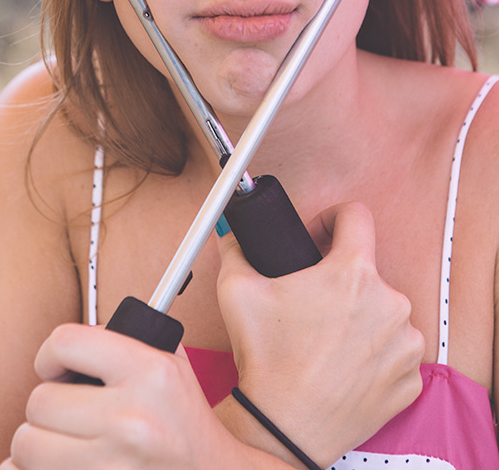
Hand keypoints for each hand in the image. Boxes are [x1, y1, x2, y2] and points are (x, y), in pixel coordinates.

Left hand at [0, 324, 239, 469]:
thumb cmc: (186, 421)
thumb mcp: (173, 364)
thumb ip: (127, 340)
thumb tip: (74, 342)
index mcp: (150, 372)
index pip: (67, 343)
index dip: (50, 354)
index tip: (55, 368)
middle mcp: (131, 418)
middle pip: (40, 402)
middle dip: (49, 408)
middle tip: (69, 413)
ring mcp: (112, 464)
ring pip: (28, 446)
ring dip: (40, 443)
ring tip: (66, 441)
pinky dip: (41, 469)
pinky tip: (67, 462)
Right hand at [216, 202, 424, 466]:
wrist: (283, 428)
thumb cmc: (265, 359)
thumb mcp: (237, 291)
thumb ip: (237, 250)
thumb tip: (234, 237)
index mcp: (353, 273)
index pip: (356, 216)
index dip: (333, 218)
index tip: (320, 237)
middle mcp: (390, 303)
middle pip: (367, 271)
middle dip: (341, 280)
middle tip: (313, 304)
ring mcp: (405, 344)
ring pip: (385, 312)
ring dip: (362, 318)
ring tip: (329, 340)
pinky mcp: (410, 379)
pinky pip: (397, 353)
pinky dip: (376, 355)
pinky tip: (345, 367)